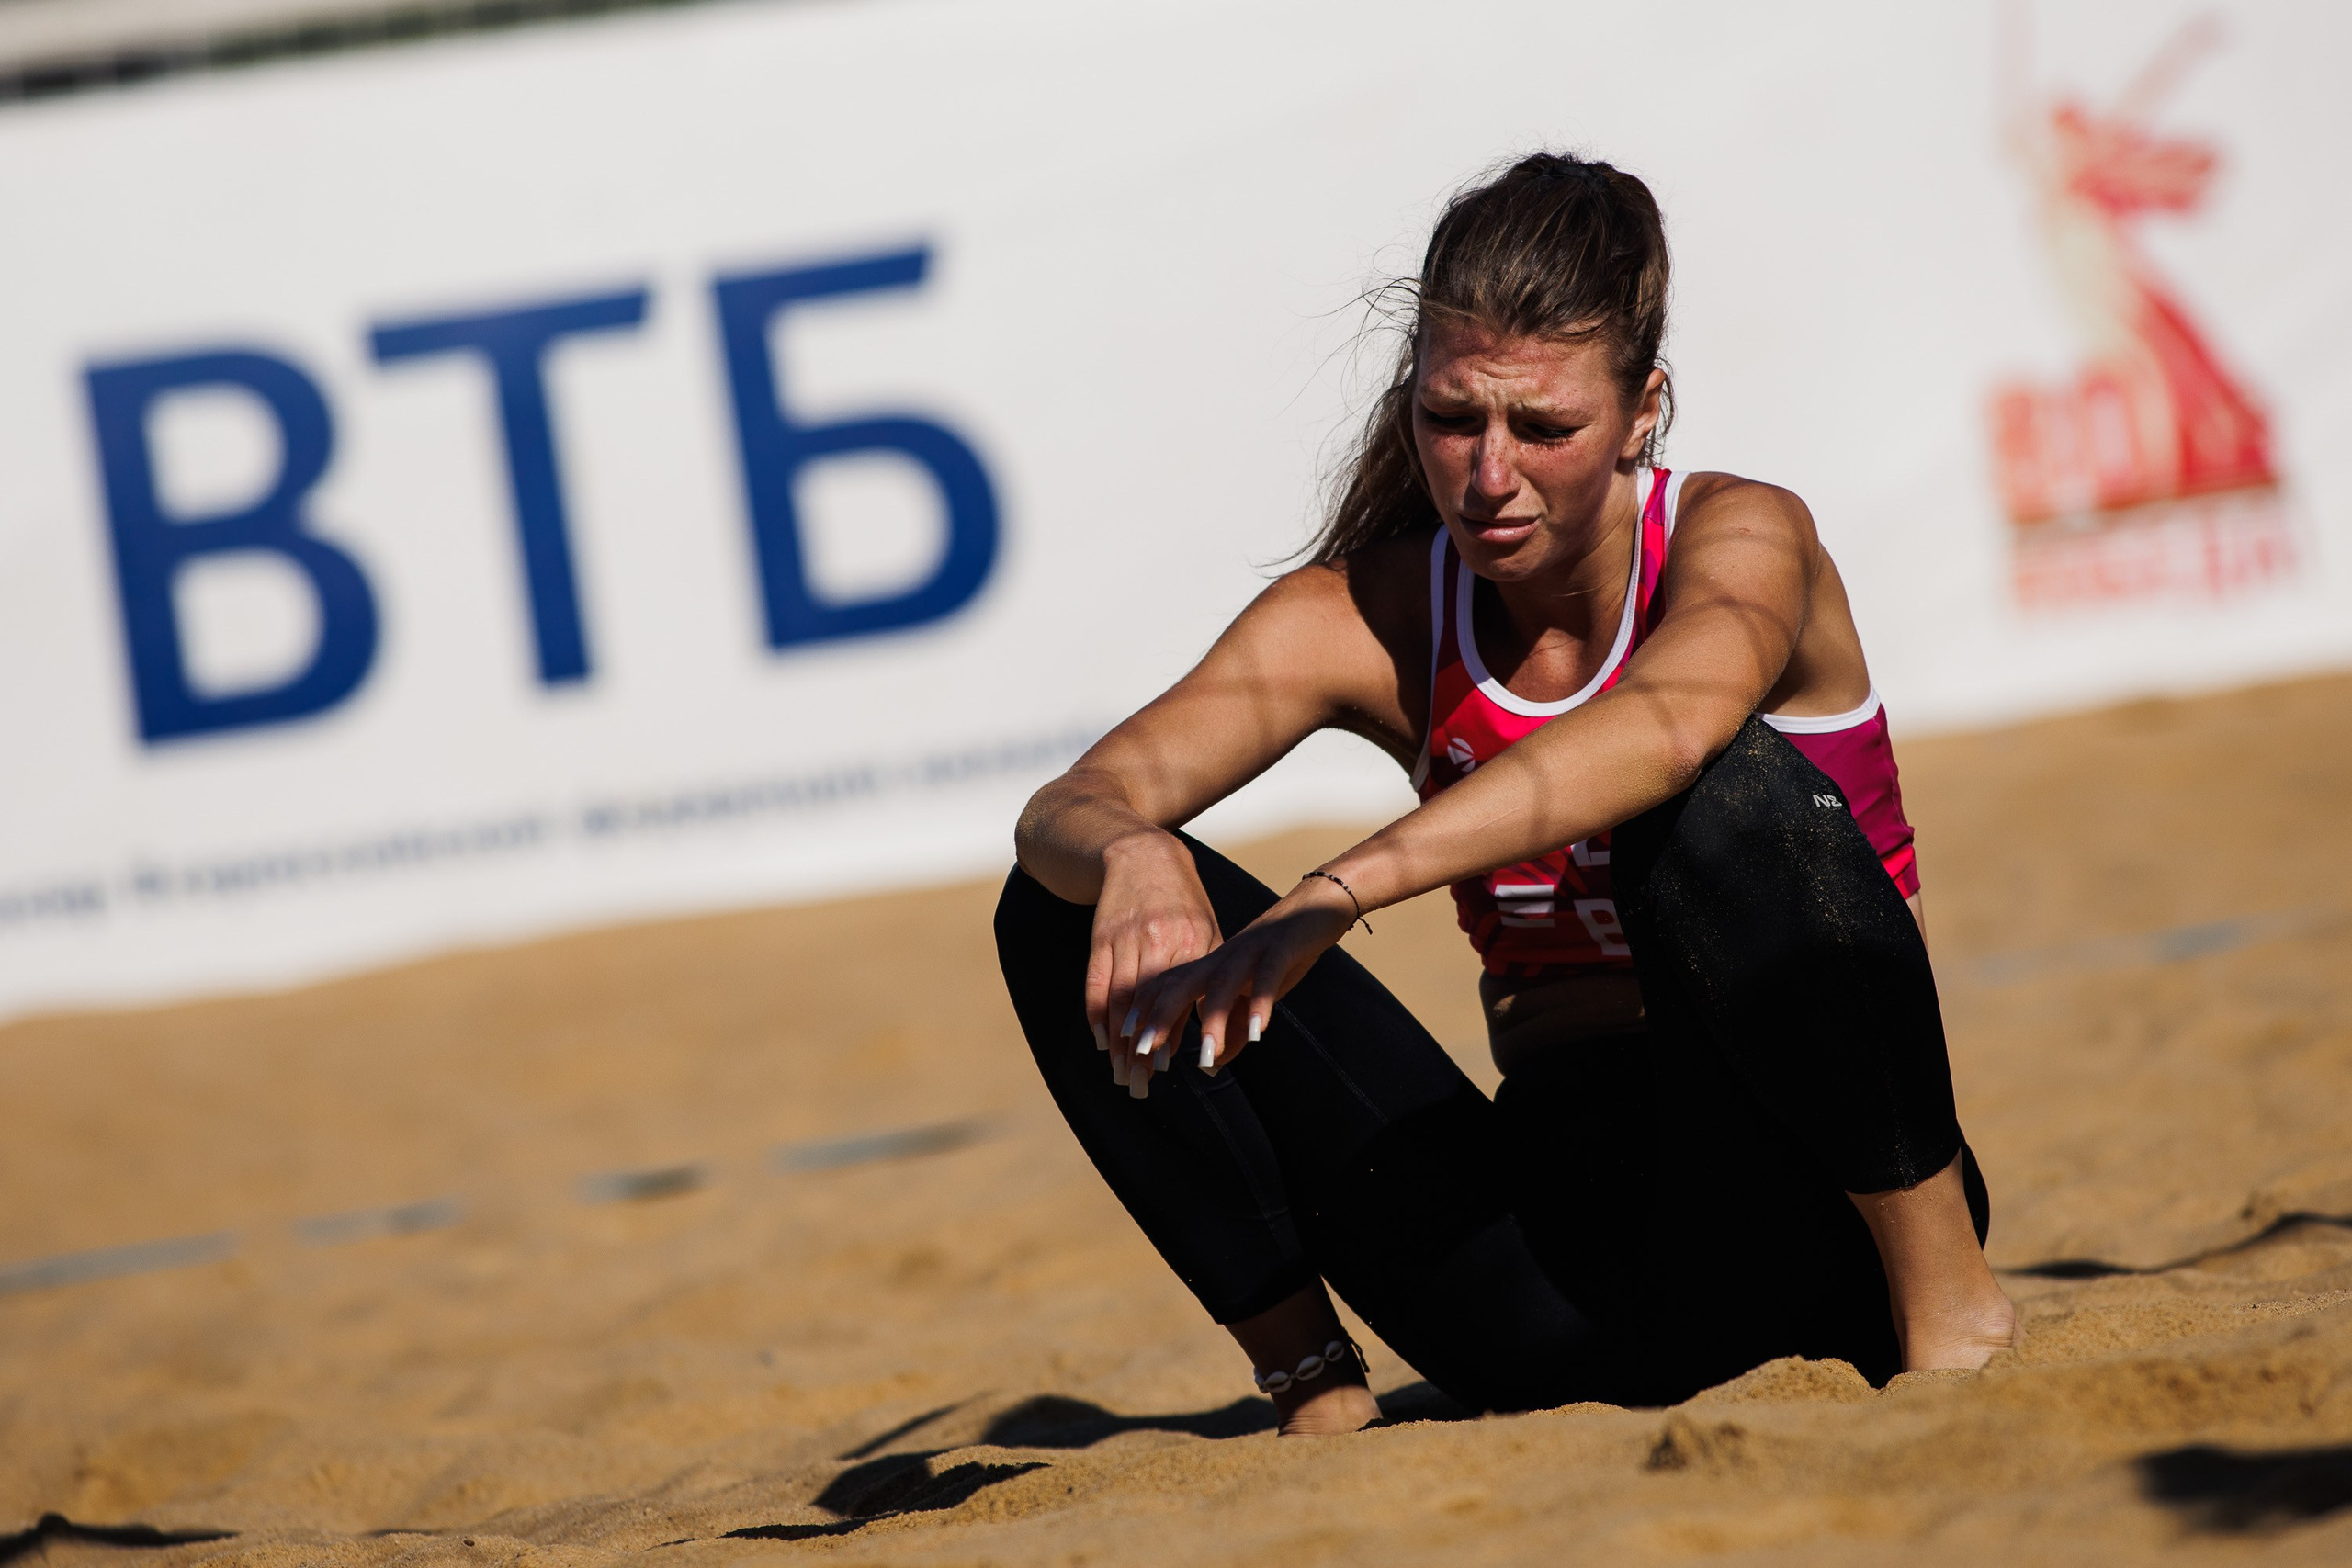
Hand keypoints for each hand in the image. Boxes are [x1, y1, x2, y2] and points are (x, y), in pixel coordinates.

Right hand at [1088, 831, 1220, 1097]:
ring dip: (1118, 1042)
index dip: (1170, 1035)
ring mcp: (1127, 938)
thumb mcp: (1208, 931)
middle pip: (1147, 1006)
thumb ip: (1210, 978)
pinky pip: (1096, 982)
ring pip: (1120, 999)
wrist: (1142, 854)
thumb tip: (1220, 1028)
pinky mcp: (1101, 936)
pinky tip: (1101, 1041)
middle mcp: (1159, 940)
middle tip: (1139, 1085)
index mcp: (1193, 941)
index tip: (1167, 1070)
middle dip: (1141, 1050)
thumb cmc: (1183, 902)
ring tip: (1121, 1073)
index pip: (1180, 999)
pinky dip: (1096, 1014)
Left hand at [1126, 878, 1356, 1081]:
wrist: (1314, 906)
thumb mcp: (1249, 997)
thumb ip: (1231, 1030)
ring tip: (1205, 1056)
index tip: (1126, 1043)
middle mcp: (1221, 957)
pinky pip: (1267, 976)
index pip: (1167, 988)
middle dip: (1161, 1017)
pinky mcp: (1280, 949)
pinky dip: (1261, 1002)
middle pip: (1181, 984)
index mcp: (1207, 966)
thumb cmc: (1276, 956)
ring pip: (1222, 984)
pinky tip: (1259, 1031)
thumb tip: (1212, 1065)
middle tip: (1144, 1051)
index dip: (1145, 1013)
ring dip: (1212, 1021)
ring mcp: (1249, 951)